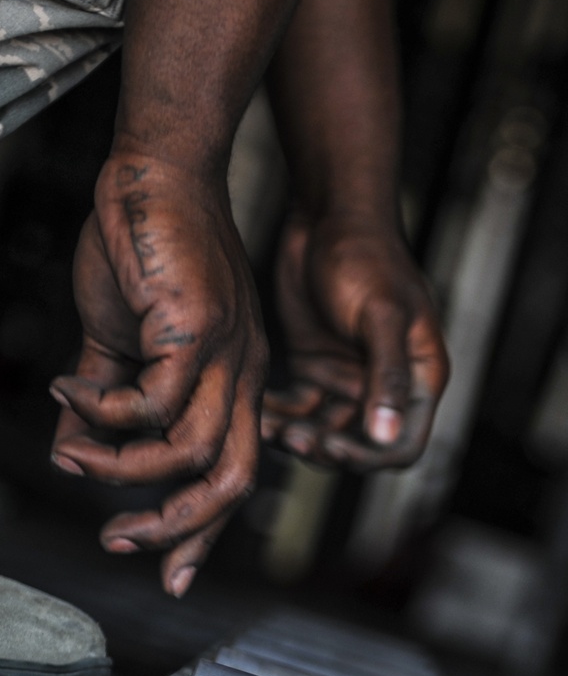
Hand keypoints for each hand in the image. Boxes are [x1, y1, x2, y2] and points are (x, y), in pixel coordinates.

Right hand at [50, 152, 267, 596]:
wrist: (151, 171)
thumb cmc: (140, 252)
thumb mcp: (115, 345)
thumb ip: (99, 404)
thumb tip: (65, 456)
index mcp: (231, 384)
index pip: (232, 475)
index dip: (202, 532)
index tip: (169, 575)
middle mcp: (242, 376)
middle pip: (234, 482)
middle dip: (178, 528)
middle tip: (117, 542)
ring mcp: (227, 353)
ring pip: (195, 453)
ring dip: (125, 471)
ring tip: (73, 458)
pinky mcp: (198, 327)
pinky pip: (156, 403)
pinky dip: (106, 414)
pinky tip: (69, 394)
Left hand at [263, 212, 448, 468]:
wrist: (327, 218)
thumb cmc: (366, 257)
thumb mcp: (381, 315)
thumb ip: (386, 375)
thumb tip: (388, 435)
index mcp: (417, 379)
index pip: (402, 446)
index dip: (369, 458)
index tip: (332, 446)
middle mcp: (383, 387)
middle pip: (357, 446)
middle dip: (325, 449)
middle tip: (291, 437)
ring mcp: (346, 381)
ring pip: (321, 432)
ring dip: (296, 436)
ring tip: (268, 426)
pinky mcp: (314, 371)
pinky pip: (296, 411)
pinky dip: (278, 416)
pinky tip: (257, 411)